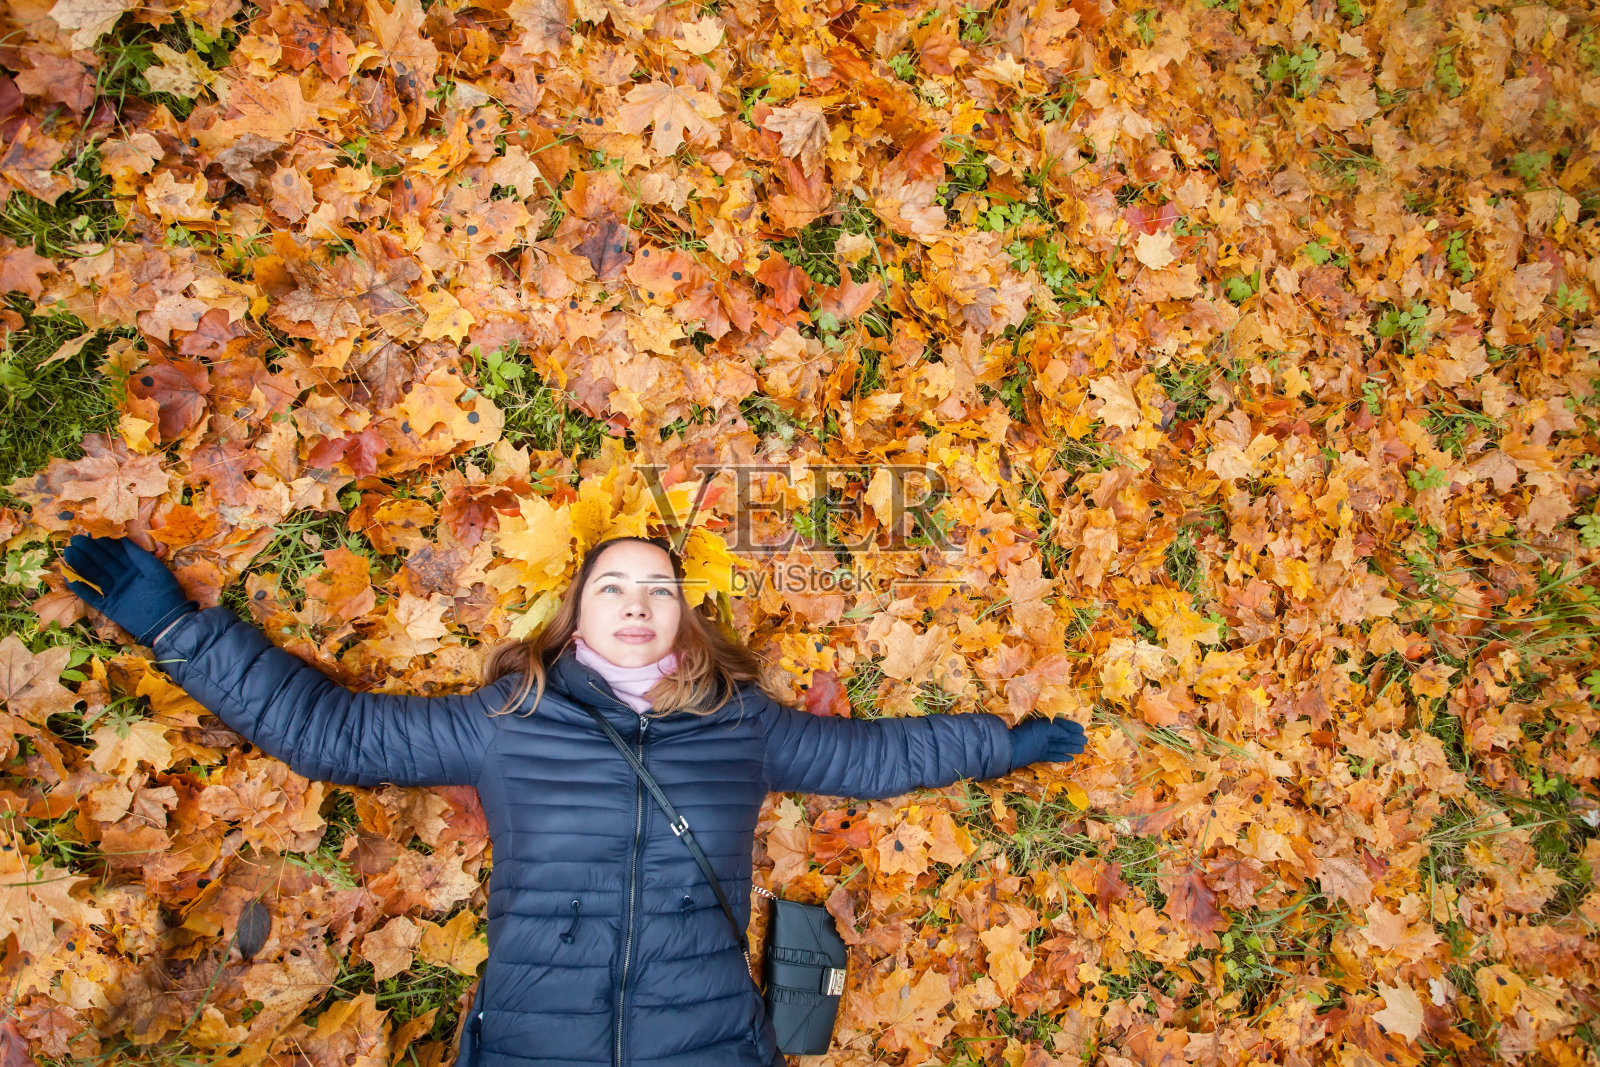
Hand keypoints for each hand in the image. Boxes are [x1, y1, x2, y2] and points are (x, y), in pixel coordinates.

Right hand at [63, 535, 196, 645]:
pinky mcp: (109, 607)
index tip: (90, 532)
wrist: (166, 622)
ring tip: (68, 553)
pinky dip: (80, 588)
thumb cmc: (165, 593)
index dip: (103, 543)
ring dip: (81, 565)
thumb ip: (139, 556)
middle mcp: (123, 578)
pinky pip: (91, 596)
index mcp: (135, 568)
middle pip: (103, 562)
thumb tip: (123, 539)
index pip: (116, 553)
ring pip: (95, 576)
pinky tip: (69, 578)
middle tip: (74, 540)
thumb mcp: (155, 570)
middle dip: (88, 551)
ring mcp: (115, 592)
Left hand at [1008, 717, 1086, 770]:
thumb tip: (1067, 733)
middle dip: (1073, 738)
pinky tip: (1069, 758)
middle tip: (1084, 741)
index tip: (1081, 730)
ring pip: (1058, 746)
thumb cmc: (1027, 735)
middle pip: (1061, 736)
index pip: (1060, 725)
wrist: (1011, 748)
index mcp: (1043, 725)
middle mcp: (1042, 734)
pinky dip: (1060, 757)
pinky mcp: (1038, 755)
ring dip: (1069, 747)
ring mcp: (1040, 745)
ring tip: (1081, 750)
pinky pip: (1052, 756)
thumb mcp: (1044, 729)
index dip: (1071, 727)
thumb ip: (1057, 730)